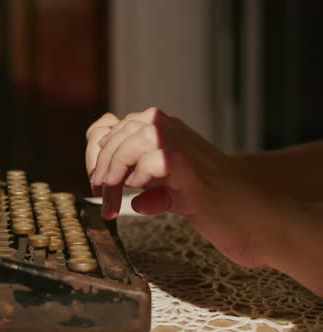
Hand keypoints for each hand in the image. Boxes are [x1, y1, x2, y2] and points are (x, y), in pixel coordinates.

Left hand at [86, 108, 271, 267]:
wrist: (253, 220)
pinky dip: (140, 176)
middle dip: (103, 161)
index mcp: (168, 133)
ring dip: (116, 167)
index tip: (95, 177)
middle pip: (122, 129)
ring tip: (110, 193)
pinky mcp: (193, 173)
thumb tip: (132, 196)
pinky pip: (157, 160)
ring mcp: (186, 149)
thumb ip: (152, 186)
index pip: (118, 125)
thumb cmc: (214, 206)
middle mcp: (176, 133)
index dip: (98, 150)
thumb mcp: (174, 191)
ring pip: (137, 138)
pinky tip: (138, 195)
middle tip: (98, 190)